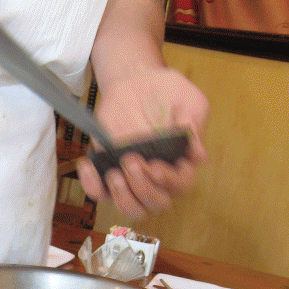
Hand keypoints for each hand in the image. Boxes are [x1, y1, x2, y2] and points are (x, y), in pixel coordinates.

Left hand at [76, 66, 208, 219]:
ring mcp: (132, 178)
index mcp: (181, 163)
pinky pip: (100, 192)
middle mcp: (157, 178)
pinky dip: (93, 186)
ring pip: (131, 208)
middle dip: (143, 188)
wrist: (135, 80)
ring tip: (114, 173)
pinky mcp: (109, 172)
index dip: (169, 182)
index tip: (156, 167)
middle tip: (131, 161)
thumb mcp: (188, 101)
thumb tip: (199, 155)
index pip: (180, 185)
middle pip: (156, 204)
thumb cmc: (165, 91)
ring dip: (123, 196)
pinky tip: (89, 165)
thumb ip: (193, 126)